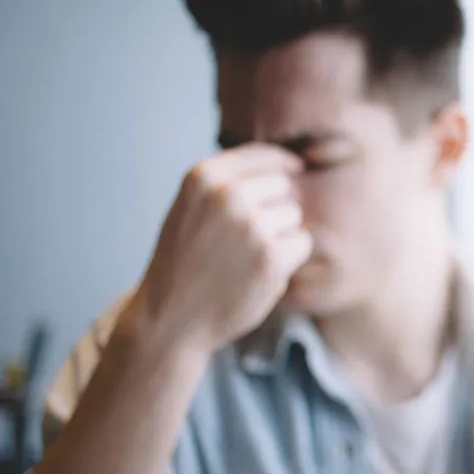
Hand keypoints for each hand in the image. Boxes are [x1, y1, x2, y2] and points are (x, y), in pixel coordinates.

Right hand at [124, 144, 312, 356]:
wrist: (170, 318)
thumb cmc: (186, 261)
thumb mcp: (192, 207)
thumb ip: (228, 182)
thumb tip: (286, 162)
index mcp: (204, 176)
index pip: (264, 155)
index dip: (283, 166)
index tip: (295, 172)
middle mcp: (228, 195)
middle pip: (283, 186)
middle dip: (276, 208)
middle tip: (250, 238)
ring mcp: (252, 225)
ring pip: (294, 216)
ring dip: (282, 235)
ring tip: (249, 257)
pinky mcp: (272, 257)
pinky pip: (302, 243)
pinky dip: (289, 260)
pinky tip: (260, 273)